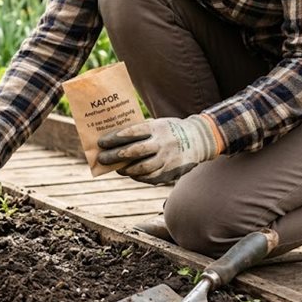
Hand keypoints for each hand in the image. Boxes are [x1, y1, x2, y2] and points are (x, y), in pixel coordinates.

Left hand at [97, 114, 221, 184]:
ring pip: (142, 168)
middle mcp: (163, 143)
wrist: (200, 139)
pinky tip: (130, 174)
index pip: (132, 132)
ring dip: (125, 170)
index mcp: (158, 128)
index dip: (114, 138)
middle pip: (135, 151)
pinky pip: (151, 178)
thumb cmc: (169, 130)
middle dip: (115, 156)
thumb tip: (112, 139)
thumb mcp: (158, 124)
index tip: (101, 142)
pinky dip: (138, 177)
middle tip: (102, 158)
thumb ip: (140, 131)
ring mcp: (168, 159)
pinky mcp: (172, 171)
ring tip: (116, 169)